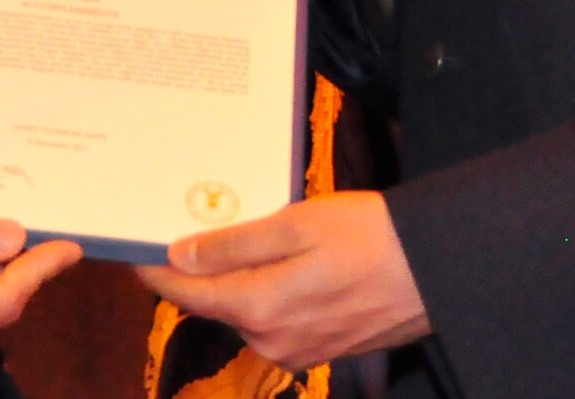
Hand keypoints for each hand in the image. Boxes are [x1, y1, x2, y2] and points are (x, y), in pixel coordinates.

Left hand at [136, 192, 427, 368]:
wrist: (439, 268)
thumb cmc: (370, 236)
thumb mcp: (298, 224)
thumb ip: (236, 245)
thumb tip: (181, 258)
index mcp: (261, 309)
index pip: (189, 294)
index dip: (158, 272)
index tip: (135, 250)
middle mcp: (273, 341)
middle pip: (217, 303)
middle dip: (199, 269)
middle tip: (186, 225)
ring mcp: (299, 350)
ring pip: (247, 311)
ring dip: (236, 278)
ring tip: (233, 234)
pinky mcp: (322, 348)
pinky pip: (276, 318)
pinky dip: (266, 290)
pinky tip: (276, 260)